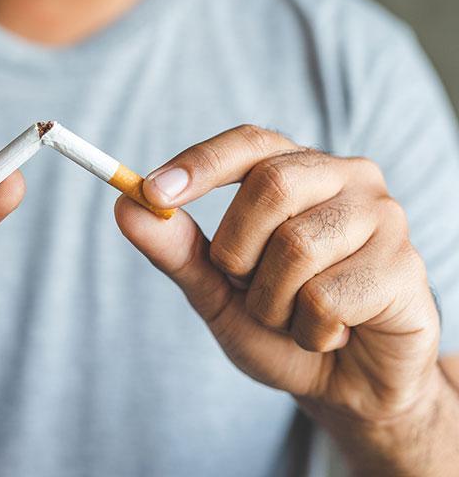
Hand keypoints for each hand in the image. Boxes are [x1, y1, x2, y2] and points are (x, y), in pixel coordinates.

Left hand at [116, 124, 440, 422]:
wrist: (345, 386)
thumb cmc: (280, 324)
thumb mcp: (217, 289)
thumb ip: (177, 249)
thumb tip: (125, 206)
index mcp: (299, 169)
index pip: (249, 143)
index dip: (199, 163)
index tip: (151, 192)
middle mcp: (346, 178)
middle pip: (270, 186)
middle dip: (237, 251)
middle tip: (249, 286)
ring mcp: (383, 217)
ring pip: (296, 247)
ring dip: (272, 302)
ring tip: (294, 316)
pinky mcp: (404, 266)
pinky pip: (328, 297)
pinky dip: (309, 330)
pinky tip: (330, 334)